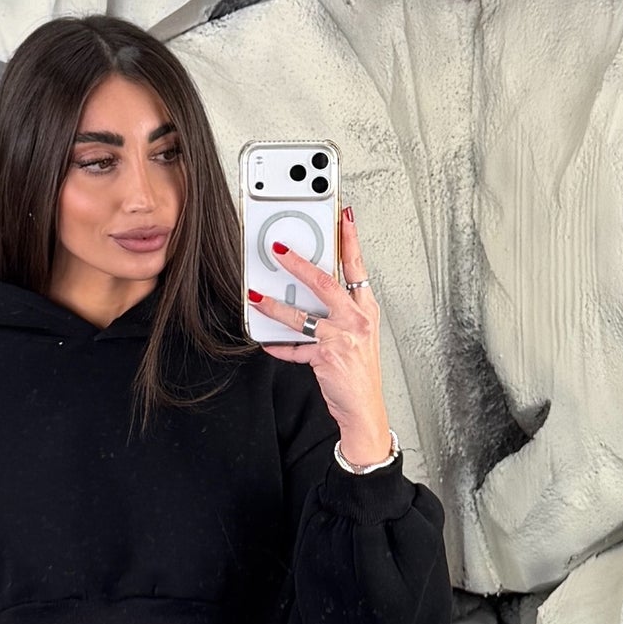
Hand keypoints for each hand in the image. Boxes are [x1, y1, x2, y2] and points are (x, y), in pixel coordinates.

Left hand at [248, 204, 397, 466]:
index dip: (351, 239)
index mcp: (366, 309)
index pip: (358, 266)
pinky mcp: (326, 357)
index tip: (343, 215)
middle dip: (300, 263)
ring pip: (302, 315)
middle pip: (326, 282)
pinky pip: (294, 348)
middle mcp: (357, 319)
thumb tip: (307, 294)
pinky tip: (264, 341)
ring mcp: (342, 338)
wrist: (365, 409)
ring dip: (275, 304)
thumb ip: (338, 312)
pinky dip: (277, 346)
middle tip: (279, 249)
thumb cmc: (360, 371)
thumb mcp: (358, 334)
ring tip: (256, 295)